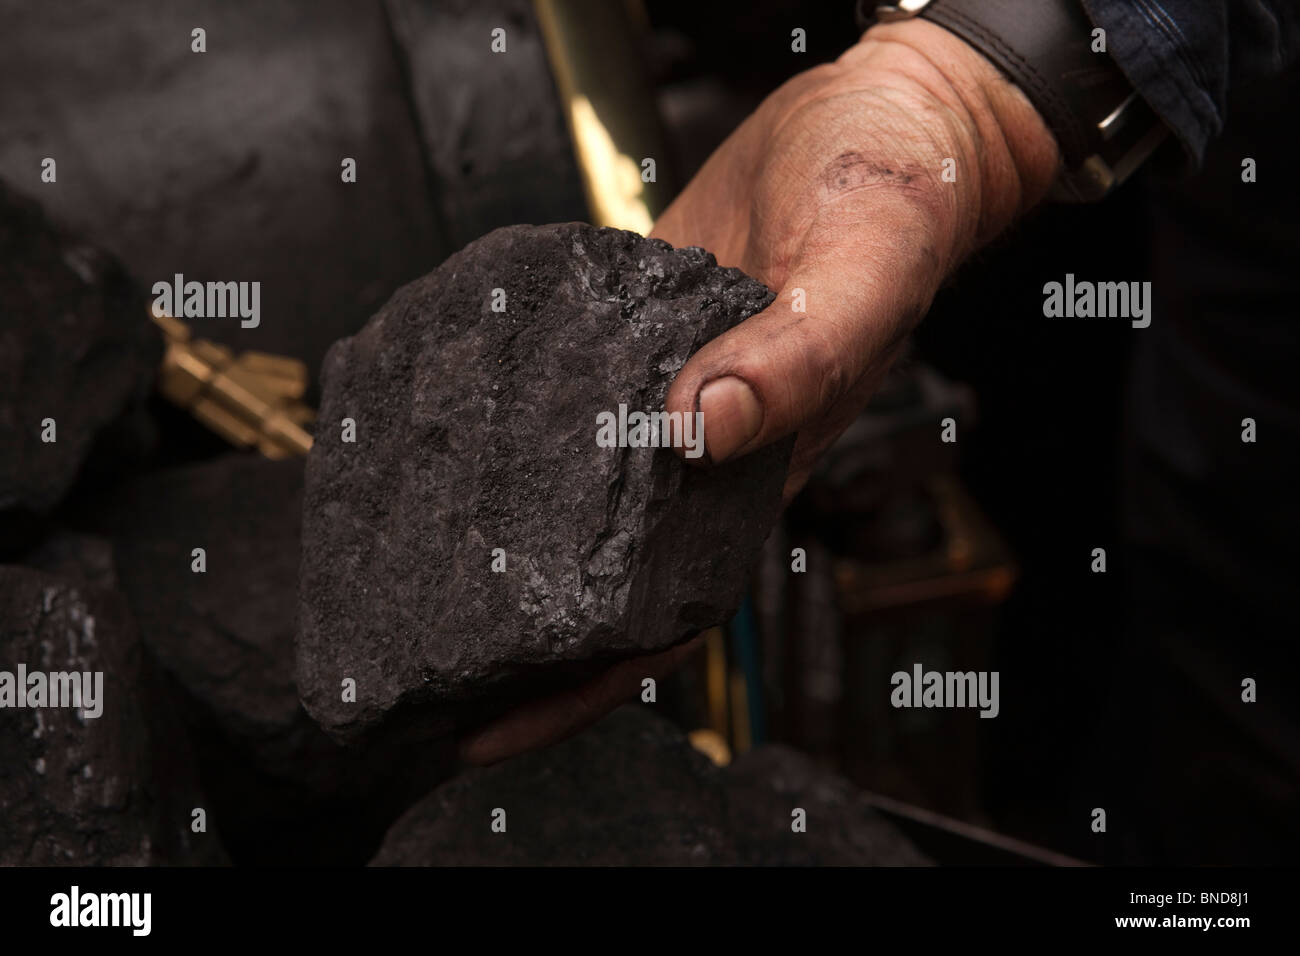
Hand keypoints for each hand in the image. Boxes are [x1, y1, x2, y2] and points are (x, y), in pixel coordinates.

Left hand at [459, 18, 1058, 765]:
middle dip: (510, 636)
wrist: (873, 122)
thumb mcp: (859, 275)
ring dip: (493, 537)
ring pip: (564, 490)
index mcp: (753, 476)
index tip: (486, 726)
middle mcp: (693, 452)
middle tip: (407, 664)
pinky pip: (551, 394)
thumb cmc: (896, 200)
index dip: (579, 685)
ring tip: (397, 568)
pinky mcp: (622, 332)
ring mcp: (650, 394)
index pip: (660, 615)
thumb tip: (701, 428)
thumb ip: (795, 359)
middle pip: (592, 574)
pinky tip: (435, 425)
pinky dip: (498, 421)